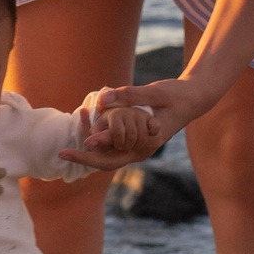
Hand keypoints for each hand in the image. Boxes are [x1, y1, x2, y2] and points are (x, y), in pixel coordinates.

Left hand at [62, 78, 218, 170]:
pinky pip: (113, 140)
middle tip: (61, 152)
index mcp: (144, 145)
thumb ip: (128, 95)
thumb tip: (101, 100)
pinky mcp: (136, 136)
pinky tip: (90, 115)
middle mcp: (140, 150)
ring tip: (80, 114)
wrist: (193, 98)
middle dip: (83, 156)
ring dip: (92, 138)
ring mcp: (138, 145)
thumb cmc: (176, 96)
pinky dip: (100, 131)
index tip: (65, 152)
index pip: (109, 158)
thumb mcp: (153, 92)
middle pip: (105, 161)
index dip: (86, 156)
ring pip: (108, 150)